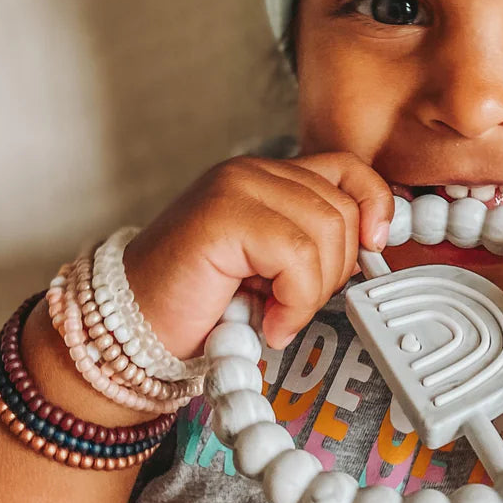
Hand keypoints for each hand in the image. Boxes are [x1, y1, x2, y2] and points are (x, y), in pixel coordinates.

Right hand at [121, 153, 393, 362]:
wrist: (127, 333)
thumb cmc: (197, 305)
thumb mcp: (269, 264)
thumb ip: (311, 239)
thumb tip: (373, 242)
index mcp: (266, 176)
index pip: (348, 169)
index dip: (374, 204)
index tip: (375, 247)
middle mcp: (251, 172)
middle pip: (343, 209)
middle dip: (333, 270)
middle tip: (293, 303)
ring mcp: (235, 188)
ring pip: (327, 232)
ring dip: (310, 292)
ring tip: (275, 314)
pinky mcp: (224, 216)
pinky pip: (298, 257)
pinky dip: (294, 302)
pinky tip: (268, 321)